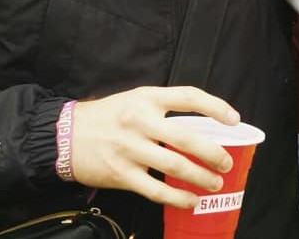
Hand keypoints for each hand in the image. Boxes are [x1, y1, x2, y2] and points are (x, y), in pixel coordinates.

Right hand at [70, 86, 239, 207]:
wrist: (64, 135)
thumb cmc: (107, 116)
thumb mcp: (135, 99)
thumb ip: (163, 108)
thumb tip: (200, 123)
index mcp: (147, 98)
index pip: (188, 97)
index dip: (215, 106)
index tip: (234, 120)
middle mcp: (140, 121)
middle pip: (186, 137)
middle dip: (212, 152)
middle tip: (226, 162)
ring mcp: (130, 149)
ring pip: (175, 166)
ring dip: (200, 177)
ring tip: (215, 183)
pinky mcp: (121, 174)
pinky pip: (156, 189)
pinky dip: (177, 197)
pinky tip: (190, 201)